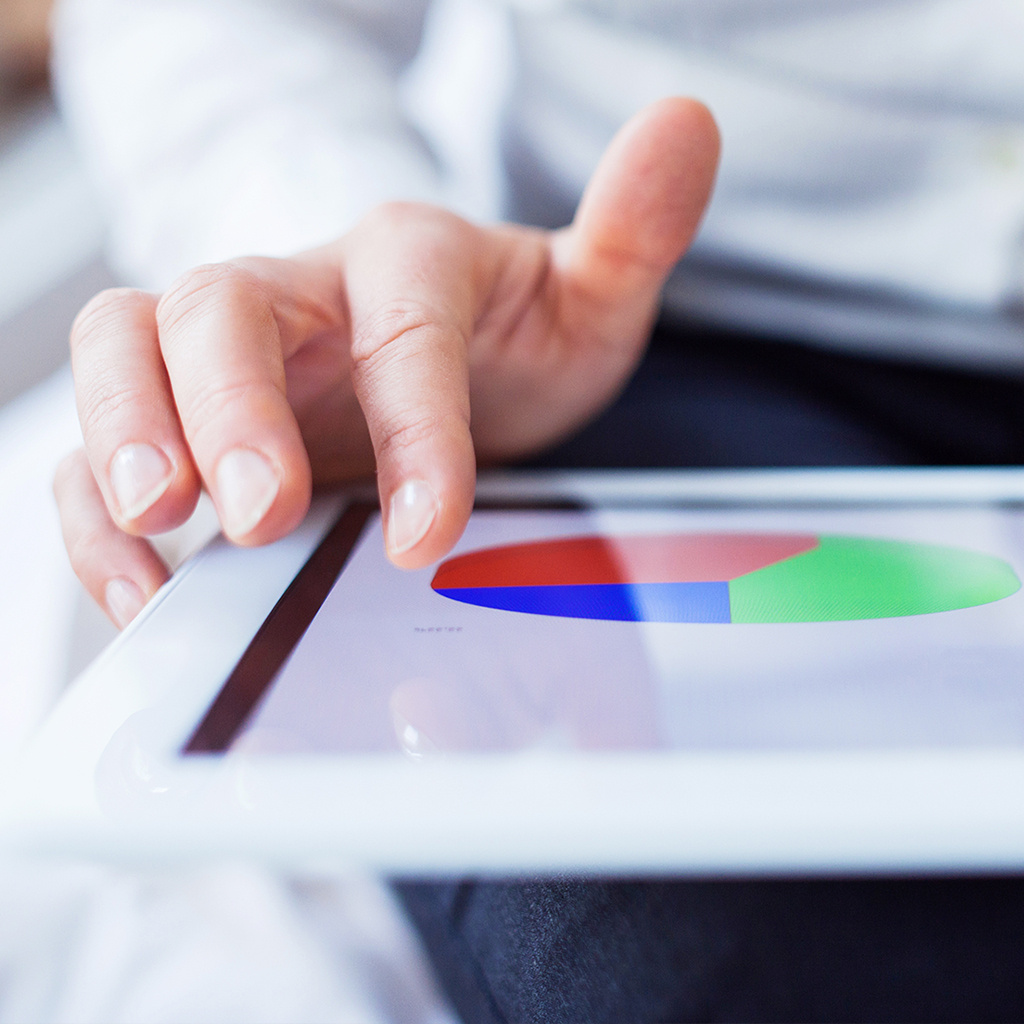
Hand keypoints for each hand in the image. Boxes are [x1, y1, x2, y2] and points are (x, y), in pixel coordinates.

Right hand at [54, 98, 718, 626]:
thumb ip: (633, 229)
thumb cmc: (512, 338)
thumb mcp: (585, 297)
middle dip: (230, 412)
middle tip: (259, 515)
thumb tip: (688, 121)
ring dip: (125, 433)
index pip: (400, 326)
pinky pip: (98, 440)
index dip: (412, 427)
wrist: (444, 358)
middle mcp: (298, 292)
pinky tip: (144, 580)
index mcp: (406, 260)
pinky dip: (99, 510)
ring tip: (159, 523)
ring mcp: (226, 355)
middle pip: (218, 308)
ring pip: (126, 347)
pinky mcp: (180, 417)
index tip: (428, 534)